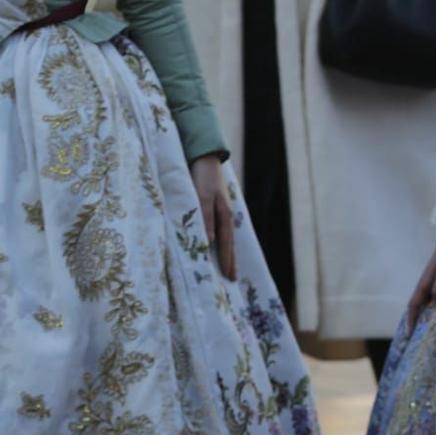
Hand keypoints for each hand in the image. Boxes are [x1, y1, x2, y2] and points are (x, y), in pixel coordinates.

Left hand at [192, 155, 236, 281]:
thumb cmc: (202, 175)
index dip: (227, 260)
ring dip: (225, 252)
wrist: (203, 155)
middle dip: (230, 260)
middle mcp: (224, 214)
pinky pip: (217, 228)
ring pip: (224, 236)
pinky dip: (218, 240)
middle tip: (233, 278)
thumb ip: (205, 218)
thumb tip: (210, 241)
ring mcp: (220, 210)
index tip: (230, 277)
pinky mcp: (213, 205)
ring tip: (228, 267)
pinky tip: (216, 244)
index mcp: (224, 213)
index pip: (226, 243)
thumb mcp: (202, 196)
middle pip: (228, 242)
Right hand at [405, 229, 435, 330]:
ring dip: (431, 313)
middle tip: (422, 335)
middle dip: (419, 319)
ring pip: (431, 300)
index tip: (410, 334)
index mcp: (425, 281)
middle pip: (420, 304)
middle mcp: (429, 282)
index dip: (411, 318)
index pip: (414, 304)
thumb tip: (431, 307)